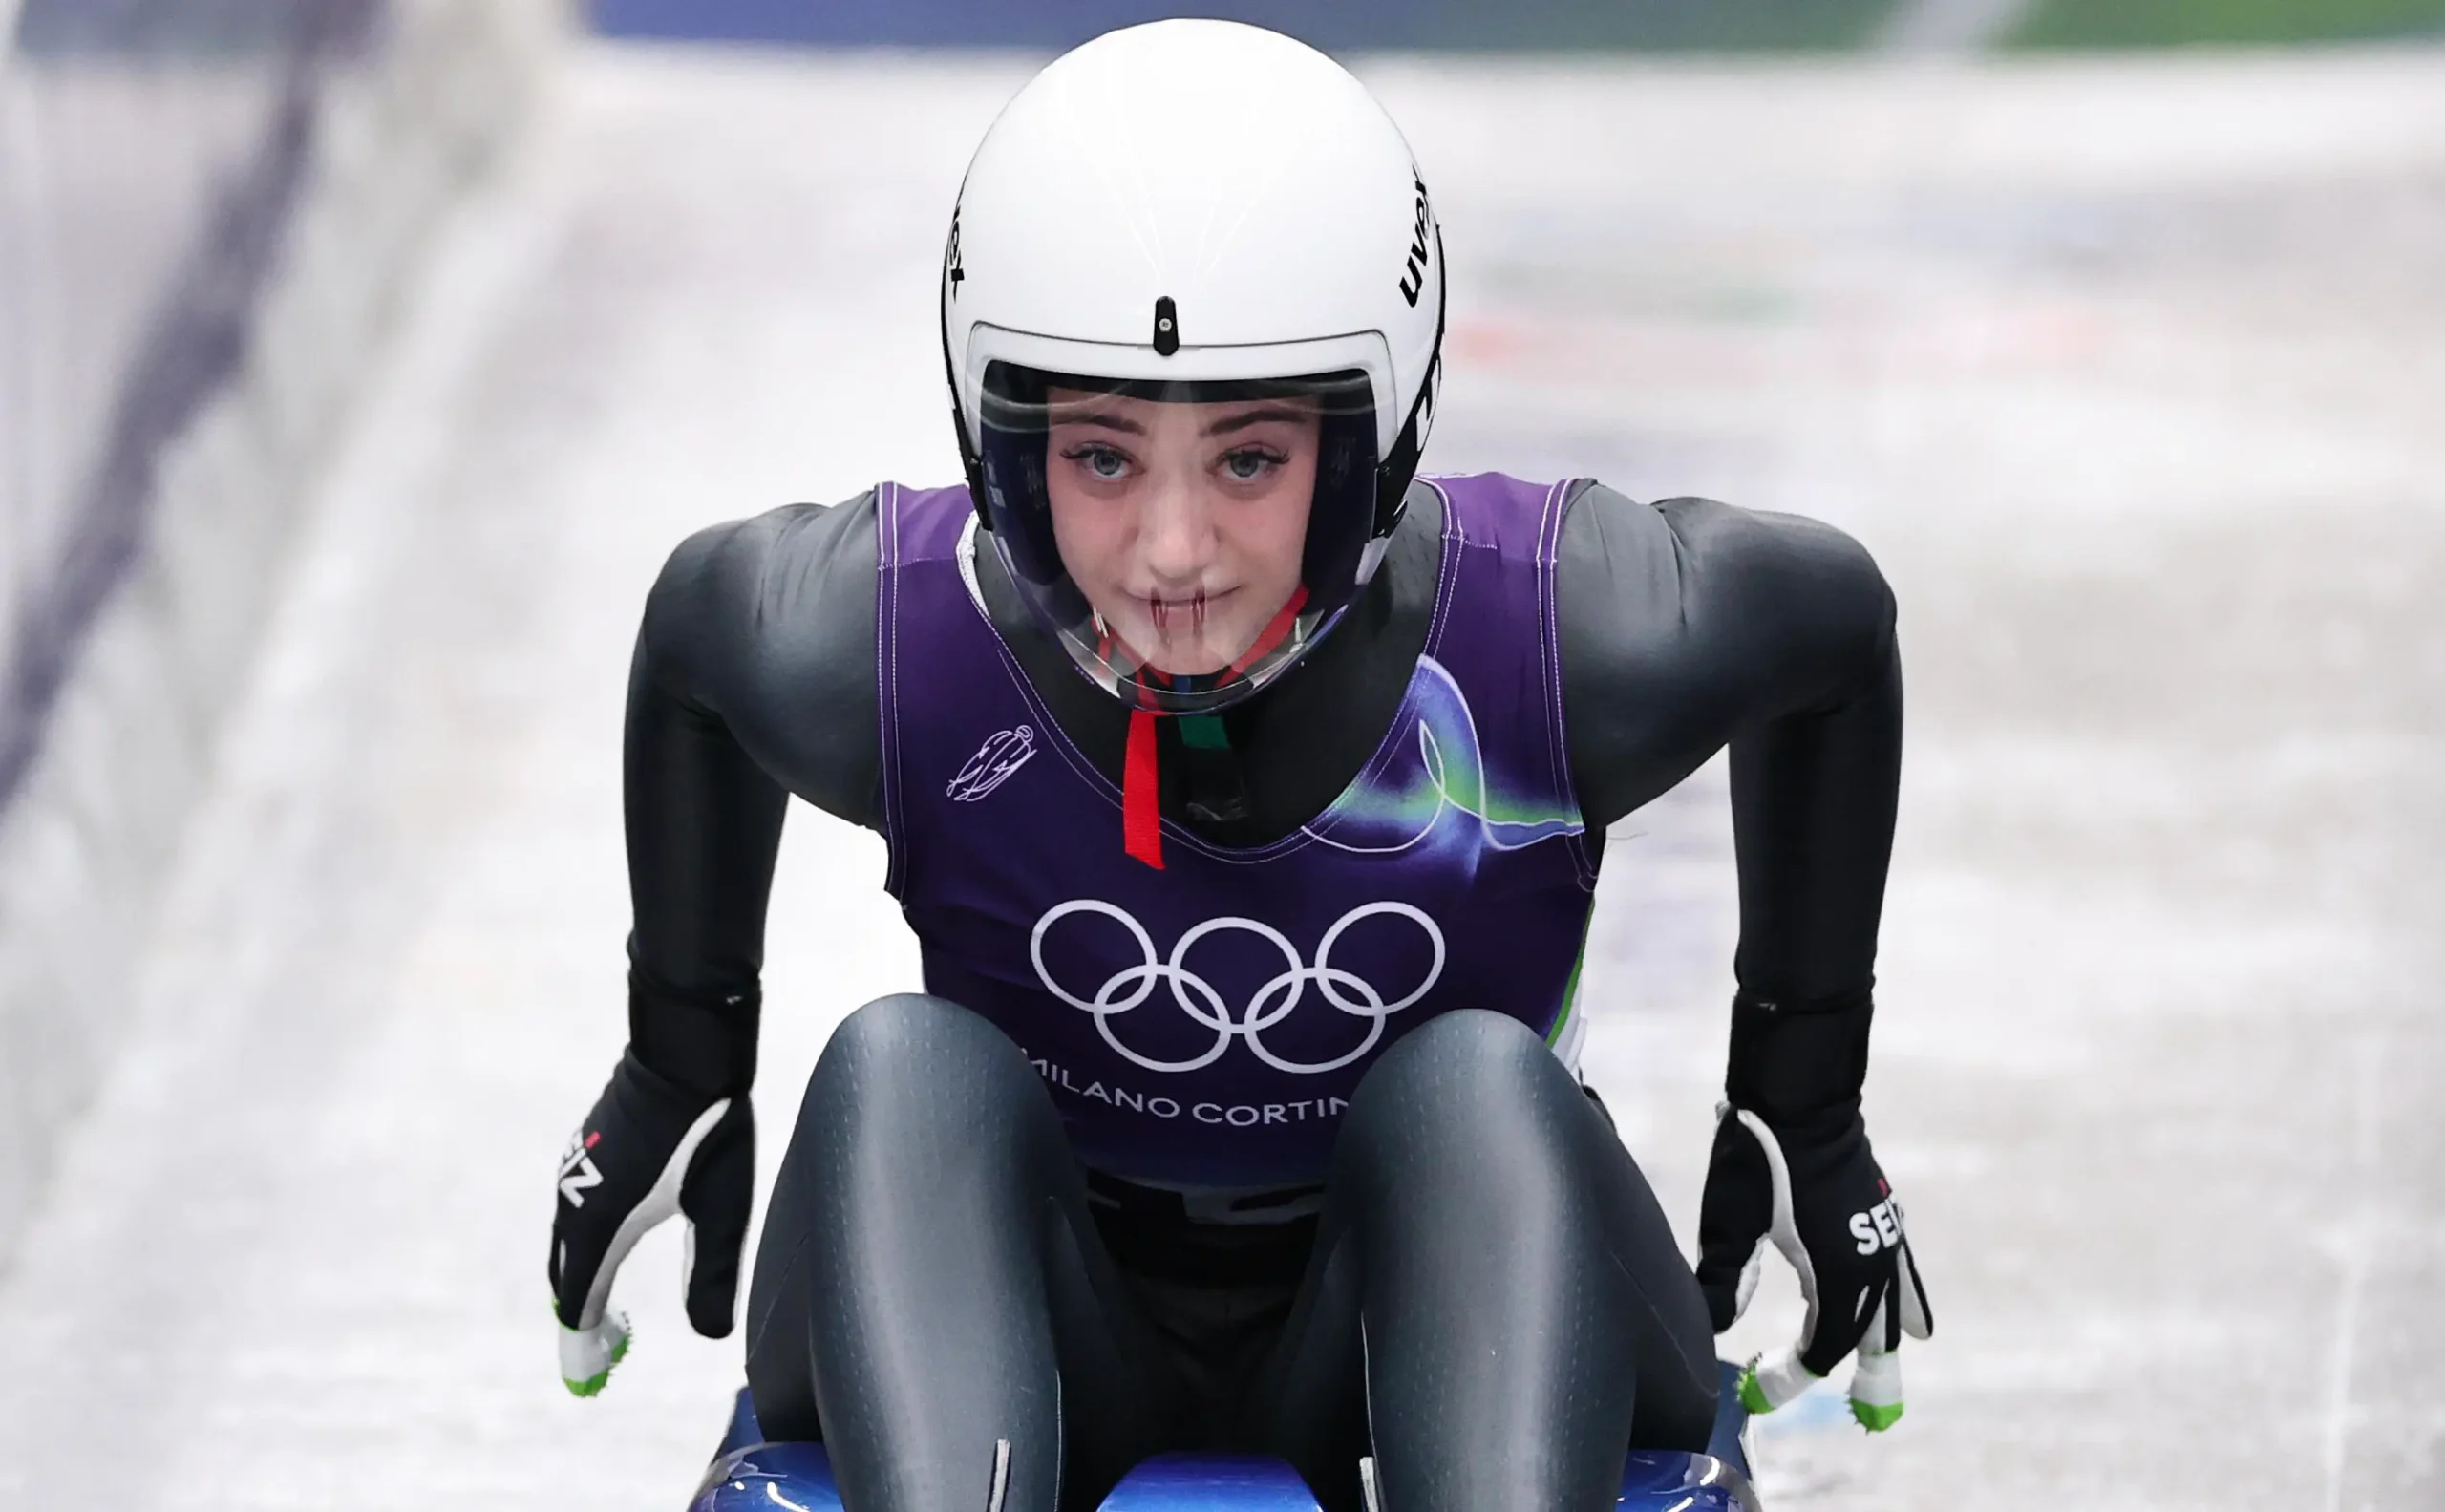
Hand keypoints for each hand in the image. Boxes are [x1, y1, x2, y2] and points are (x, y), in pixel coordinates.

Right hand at [549, 1051, 753, 1394]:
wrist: (685, 1051)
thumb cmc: (709, 1130)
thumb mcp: (721, 1210)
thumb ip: (711, 1275)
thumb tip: (711, 1334)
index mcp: (601, 1224)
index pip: (577, 1298)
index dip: (582, 1340)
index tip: (591, 1372)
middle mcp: (574, 1202)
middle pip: (564, 1274)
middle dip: (579, 1315)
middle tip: (601, 1351)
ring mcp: (574, 1173)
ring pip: (565, 1241)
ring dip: (578, 1277)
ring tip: (602, 1310)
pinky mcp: (583, 1152)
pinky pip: (571, 1212)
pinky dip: (580, 1243)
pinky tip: (605, 1245)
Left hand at [1695, 1102, 1930, 1429]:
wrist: (1799, 1095)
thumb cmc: (1758, 1156)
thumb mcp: (1729, 1221)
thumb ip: (1724, 1279)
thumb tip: (1716, 1326)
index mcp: (1836, 1275)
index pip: (1822, 1348)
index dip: (1794, 1376)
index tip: (1761, 1389)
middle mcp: (1871, 1265)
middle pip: (1871, 1340)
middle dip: (1865, 1381)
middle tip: (1866, 1419)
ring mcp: (1883, 1240)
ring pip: (1893, 1311)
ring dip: (1886, 1348)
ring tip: (1885, 1383)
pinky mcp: (1883, 1217)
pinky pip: (1904, 1277)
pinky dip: (1909, 1304)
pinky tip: (1916, 1323)